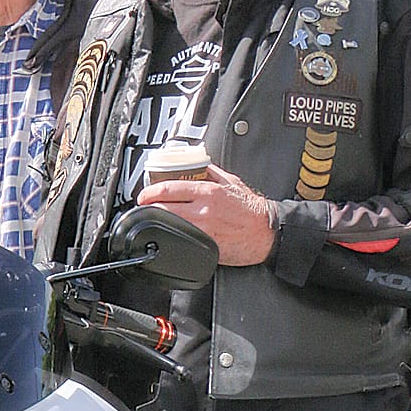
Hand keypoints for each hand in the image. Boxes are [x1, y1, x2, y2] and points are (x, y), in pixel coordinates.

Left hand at [139, 164, 276, 266]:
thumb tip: (196, 165)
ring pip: (169, 224)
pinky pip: (182, 239)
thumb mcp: (231, 182)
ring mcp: (203, 229)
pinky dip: (172, 235)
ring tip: (154, 219)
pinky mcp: (206, 245)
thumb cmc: (251, 208)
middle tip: (144, 207)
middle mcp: (203, 209)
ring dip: (158, 222)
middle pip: (164, 208)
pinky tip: (170, 233)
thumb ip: (211, 173)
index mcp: (208, 191)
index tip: (144, 194)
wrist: (266, 231)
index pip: (170, 188)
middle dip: (149, 208)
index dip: (151, 191)